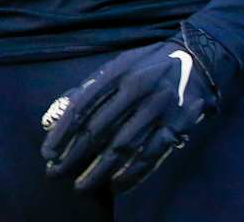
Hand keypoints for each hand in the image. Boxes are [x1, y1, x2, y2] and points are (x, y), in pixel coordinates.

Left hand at [40, 23, 237, 193]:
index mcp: (116, 72)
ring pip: (122, 147)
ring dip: (99, 169)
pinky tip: (115, 185)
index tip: (47, 151)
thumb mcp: (117, 65)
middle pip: (98, 129)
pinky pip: (150, 156)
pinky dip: (131, 174)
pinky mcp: (175, 126)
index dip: (62, 131)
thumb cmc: (146, 64)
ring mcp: (156, 109)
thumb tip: (57, 115)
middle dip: (74, 154)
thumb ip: (89, 88)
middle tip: (56, 173)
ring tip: (81, 185)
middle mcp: (135, 89)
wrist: (195, 59)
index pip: (81, 105)